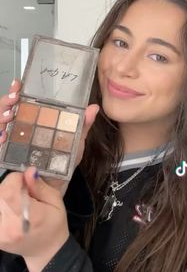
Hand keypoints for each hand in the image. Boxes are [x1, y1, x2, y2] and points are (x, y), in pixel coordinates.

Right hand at [0, 79, 99, 194]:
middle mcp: (21, 125)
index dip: (17, 89)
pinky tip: (3, 138)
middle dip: (6, 101)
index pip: (22, 99)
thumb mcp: (75, 143)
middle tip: (14, 100)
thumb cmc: (64, 161)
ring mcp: (12, 139)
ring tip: (10, 117)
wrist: (55, 187)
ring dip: (1, 117)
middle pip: (5, 107)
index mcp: (36, 118)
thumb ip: (83, 126)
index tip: (18, 84)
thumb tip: (93, 108)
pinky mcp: (6, 154)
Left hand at [0, 166, 68, 271]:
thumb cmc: (54, 224)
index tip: (25, 181)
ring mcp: (0, 233)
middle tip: (22, 192)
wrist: (46, 251)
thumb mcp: (55, 202)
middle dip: (8, 187)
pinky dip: (2, 205)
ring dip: (4, 197)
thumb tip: (29, 171)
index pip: (8, 190)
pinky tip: (11, 209)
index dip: (15, 180)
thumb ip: (40, 187)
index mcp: (28, 218)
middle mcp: (9, 226)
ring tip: (17, 202)